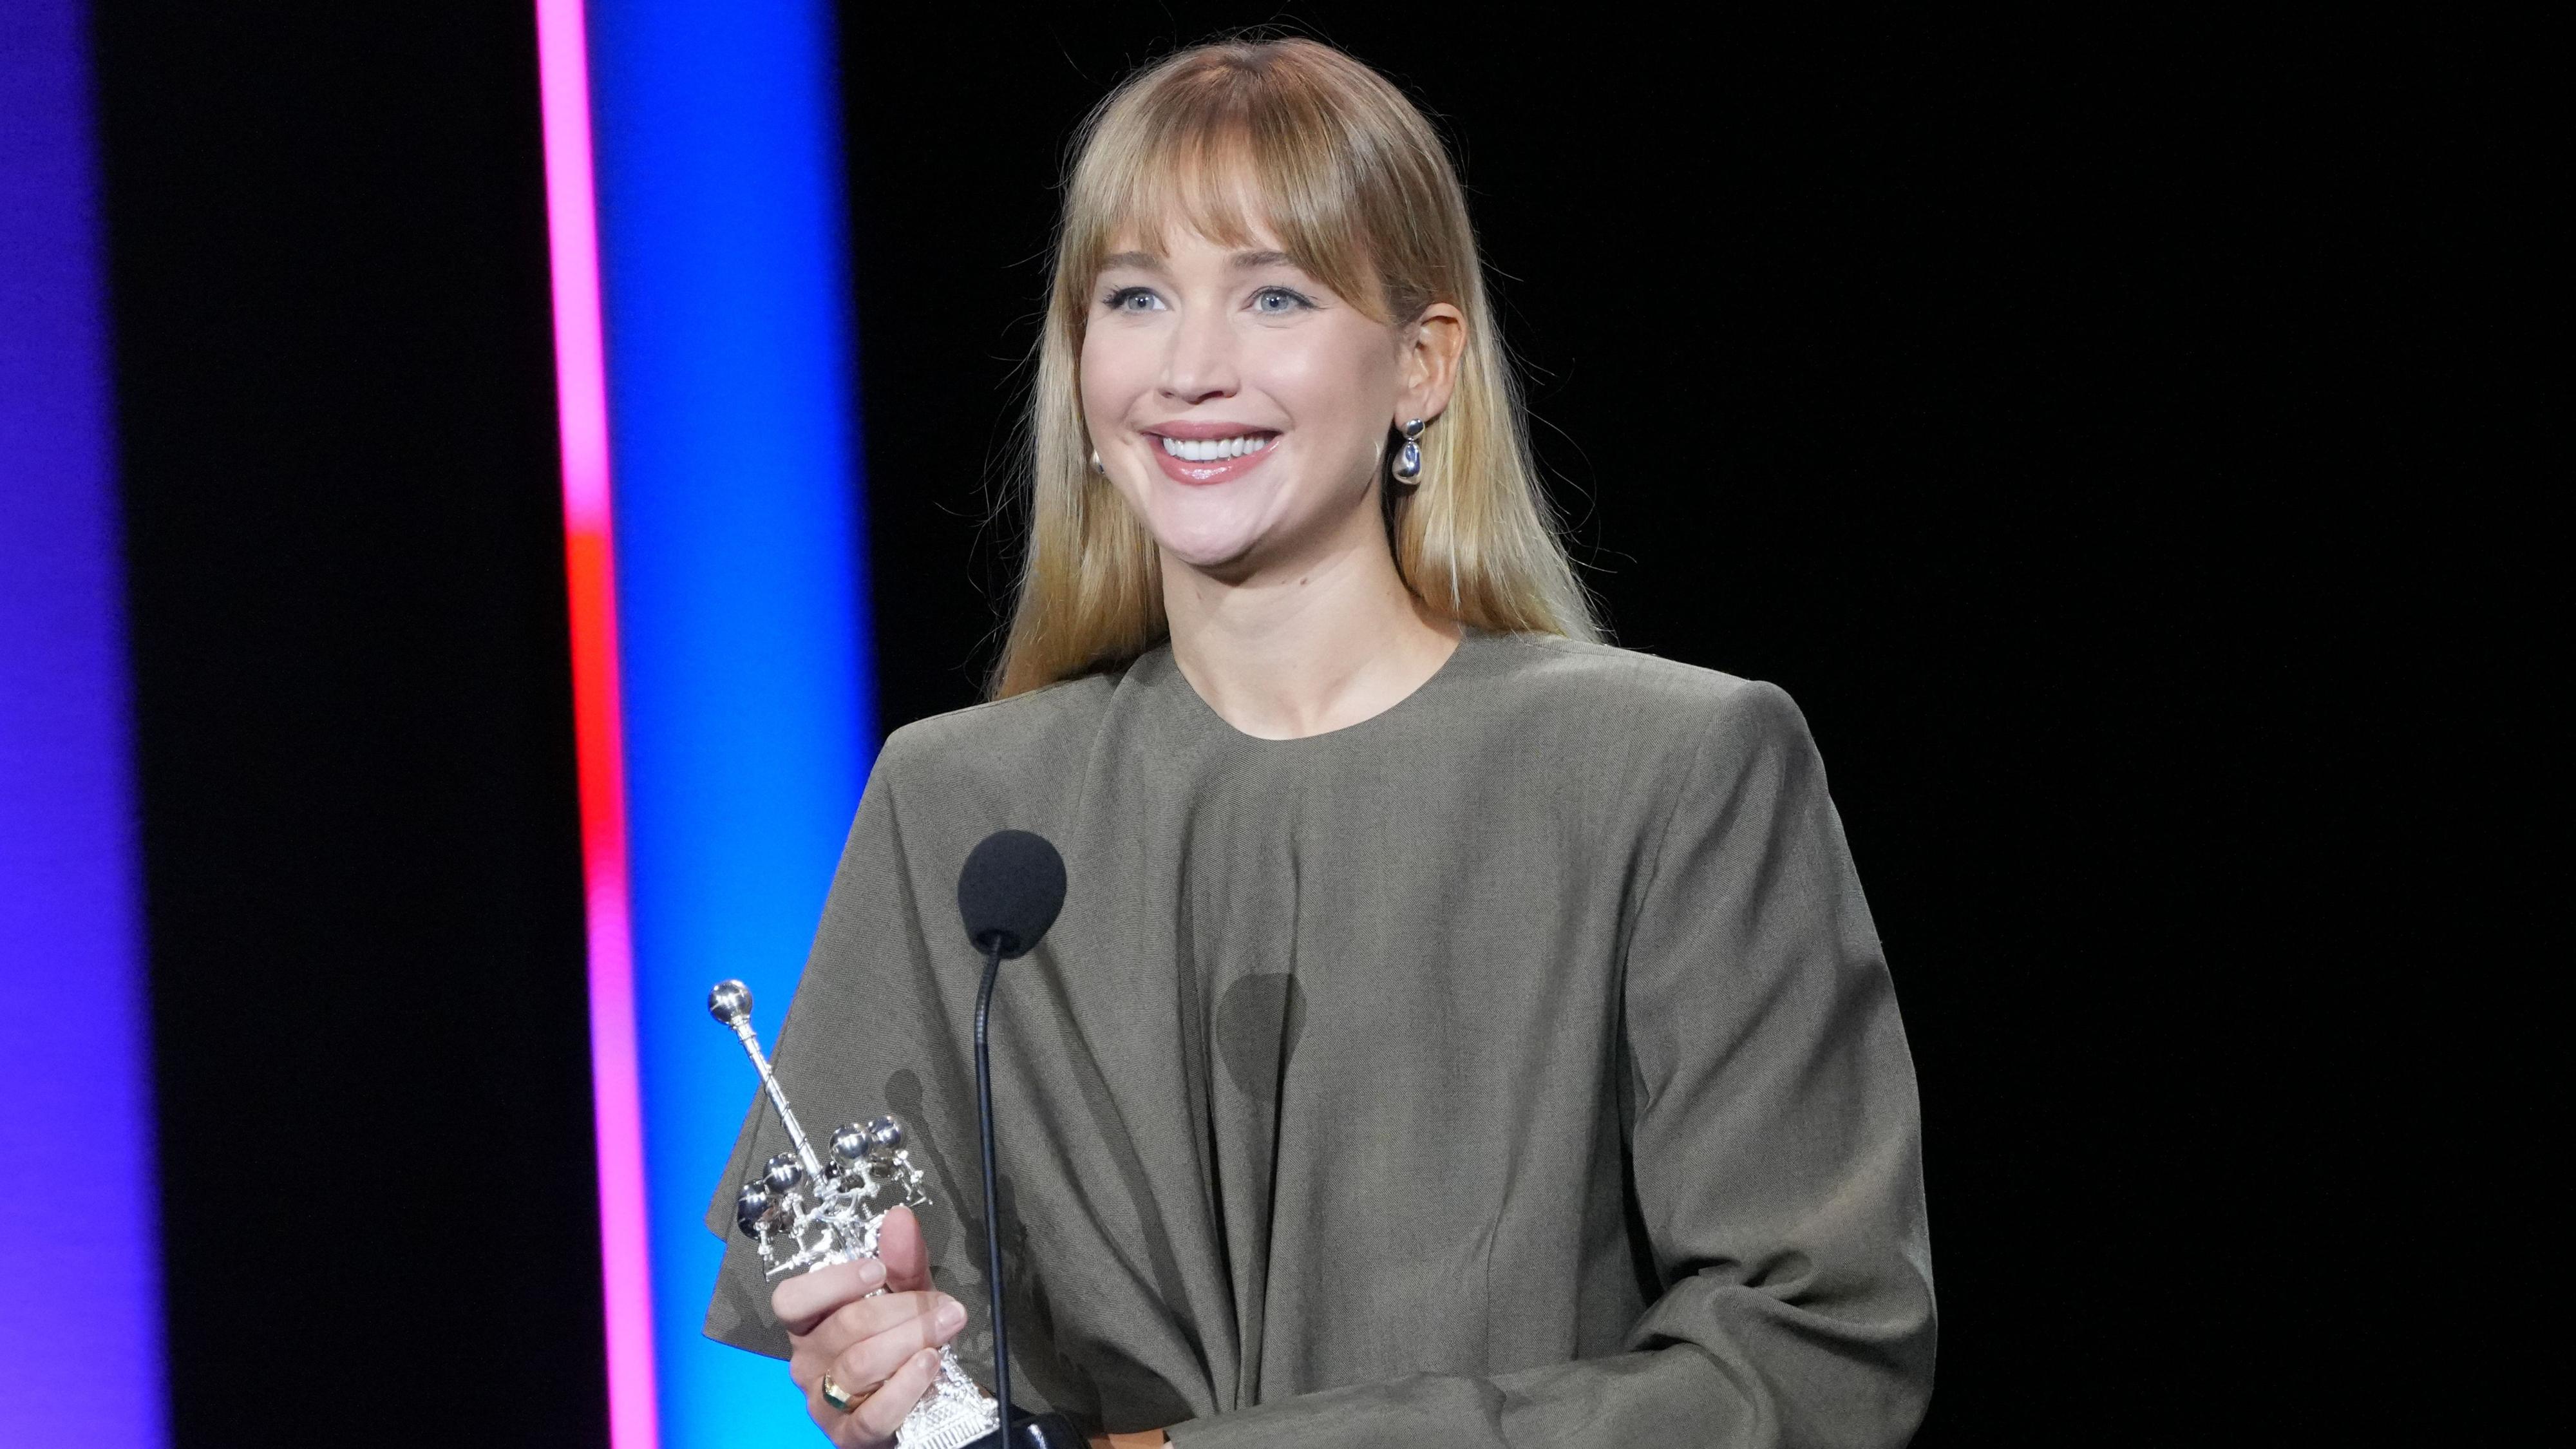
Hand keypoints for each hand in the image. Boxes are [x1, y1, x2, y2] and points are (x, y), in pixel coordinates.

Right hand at [774, 1206, 970, 1447]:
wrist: (922, 1403)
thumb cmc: (902, 1343)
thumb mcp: (907, 1296)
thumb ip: (902, 1261)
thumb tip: (900, 1218)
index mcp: (810, 1323)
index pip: (791, 1300)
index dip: (833, 1282)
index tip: (877, 1270)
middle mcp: (808, 1362)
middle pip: (844, 1327)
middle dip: (902, 1309)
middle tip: (943, 1304)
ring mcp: (825, 1402)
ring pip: (860, 1364)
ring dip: (911, 1340)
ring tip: (946, 1328)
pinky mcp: (849, 1436)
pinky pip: (873, 1412)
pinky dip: (906, 1386)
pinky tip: (929, 1365)